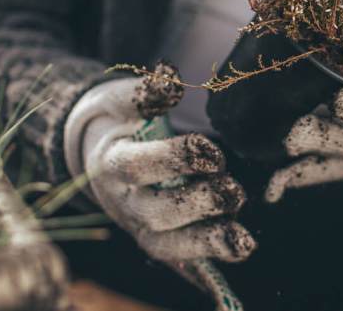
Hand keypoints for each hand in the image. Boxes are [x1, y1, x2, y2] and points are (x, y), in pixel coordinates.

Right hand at [75, 77, 255, 262]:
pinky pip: (179, 261)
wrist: (99, 156)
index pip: (139, 167)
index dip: (177, 160)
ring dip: (207, 244)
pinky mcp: (157, 241)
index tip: (213, 152)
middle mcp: (123, 202)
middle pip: (156, 214)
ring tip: (243, 239)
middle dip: (199, 204)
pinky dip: (207, 264)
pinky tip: (237, 253)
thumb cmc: (119, 123)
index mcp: (112, 163)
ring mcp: (139, 227)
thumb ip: (144, 90)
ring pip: (168, 247)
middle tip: (233, 190)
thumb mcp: (121, 100)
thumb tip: (171, 79)